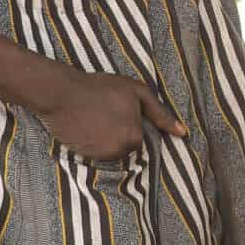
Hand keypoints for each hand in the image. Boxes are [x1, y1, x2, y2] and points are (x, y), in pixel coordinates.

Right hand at [31, 69, 186, 161]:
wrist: (61, 93)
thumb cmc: (101, 88)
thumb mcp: (137, 92)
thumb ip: (161, 114)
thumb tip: (182, 133)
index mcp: (135, 138)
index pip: (139, 139)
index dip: (129, 124)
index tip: (116, 112)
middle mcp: (119, 152)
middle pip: (125, 147)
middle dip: (117, 133)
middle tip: (103, 114)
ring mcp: (99, 156)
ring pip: (109, 151)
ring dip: (103, 140)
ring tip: (93, 119)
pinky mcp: (82, 157)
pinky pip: (93, 154)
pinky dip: (90, 143)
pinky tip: (84, 127)